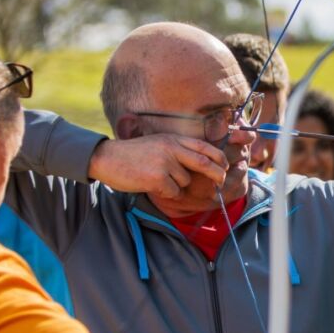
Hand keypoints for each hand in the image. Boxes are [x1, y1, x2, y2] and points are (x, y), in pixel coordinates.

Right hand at [90, 134, 226, 198]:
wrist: (107, 158)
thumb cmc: (133, 154)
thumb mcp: (158, 144)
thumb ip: (177, 150)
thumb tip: (201, 164)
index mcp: (173, 139)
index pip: (204, 147)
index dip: (219, 158)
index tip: (225, 166)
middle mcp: (171, 148)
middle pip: (205, 163)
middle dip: (217, 174)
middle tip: (220, 182)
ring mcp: (165, 162)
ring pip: (186, 182)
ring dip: (177, 186)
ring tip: (158, 179)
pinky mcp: (157, 178)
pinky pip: (173, 192)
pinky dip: (166, 193)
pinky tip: (152, 186)